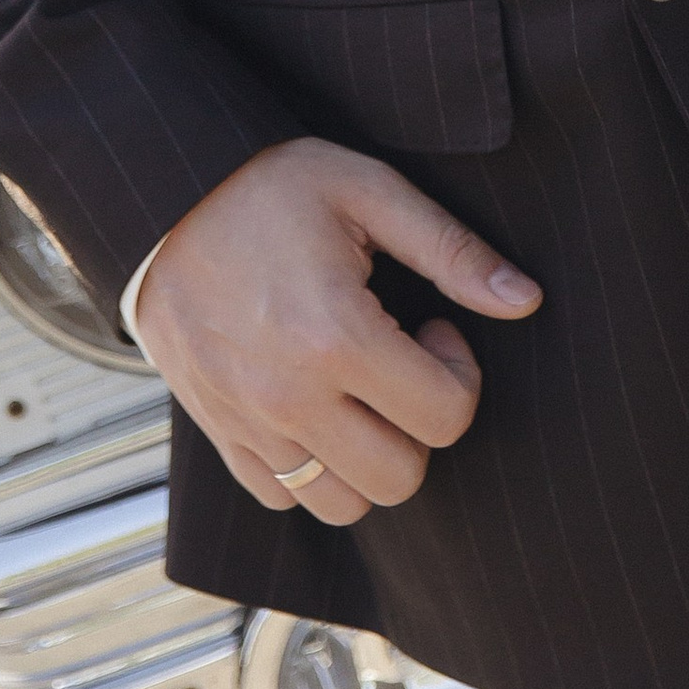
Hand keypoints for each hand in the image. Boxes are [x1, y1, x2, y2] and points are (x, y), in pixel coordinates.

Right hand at [135, 137, 541, 524]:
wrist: (162, 196)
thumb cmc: (270, 185)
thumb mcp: (368, 189)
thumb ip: (452, 249)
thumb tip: (526, 300)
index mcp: (335, 336)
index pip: (445, 417)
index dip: (459, 372)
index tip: (432, 325)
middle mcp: (289, 397)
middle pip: (401, 477)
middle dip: (421, 424)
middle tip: (400, 358)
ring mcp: (247, 424)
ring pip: (343, 504)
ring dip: (370, 456)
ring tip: (358, 385)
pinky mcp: (217, 432)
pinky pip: (283, 497)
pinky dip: (312, 470)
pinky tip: (315, 402)